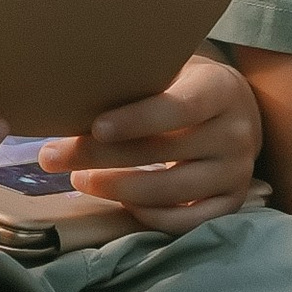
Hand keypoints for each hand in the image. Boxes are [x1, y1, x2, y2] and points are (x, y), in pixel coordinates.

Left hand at [41, 48, 259, 227]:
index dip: (137, 119)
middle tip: (54, 157)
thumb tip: (71, 97)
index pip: (180, 107)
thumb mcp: (173, 70)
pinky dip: (148, 215)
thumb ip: (138, 82)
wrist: (238, 110)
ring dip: (117, 188)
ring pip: (171, 191)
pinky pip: (185, 220)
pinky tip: (119, 200)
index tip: (96, 128)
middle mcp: (237, 132)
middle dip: (101, 156)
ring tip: (79, 178)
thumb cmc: (188, 86)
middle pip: (164, 152)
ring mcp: (237, 172)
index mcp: (221, 90)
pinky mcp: (231, 202)